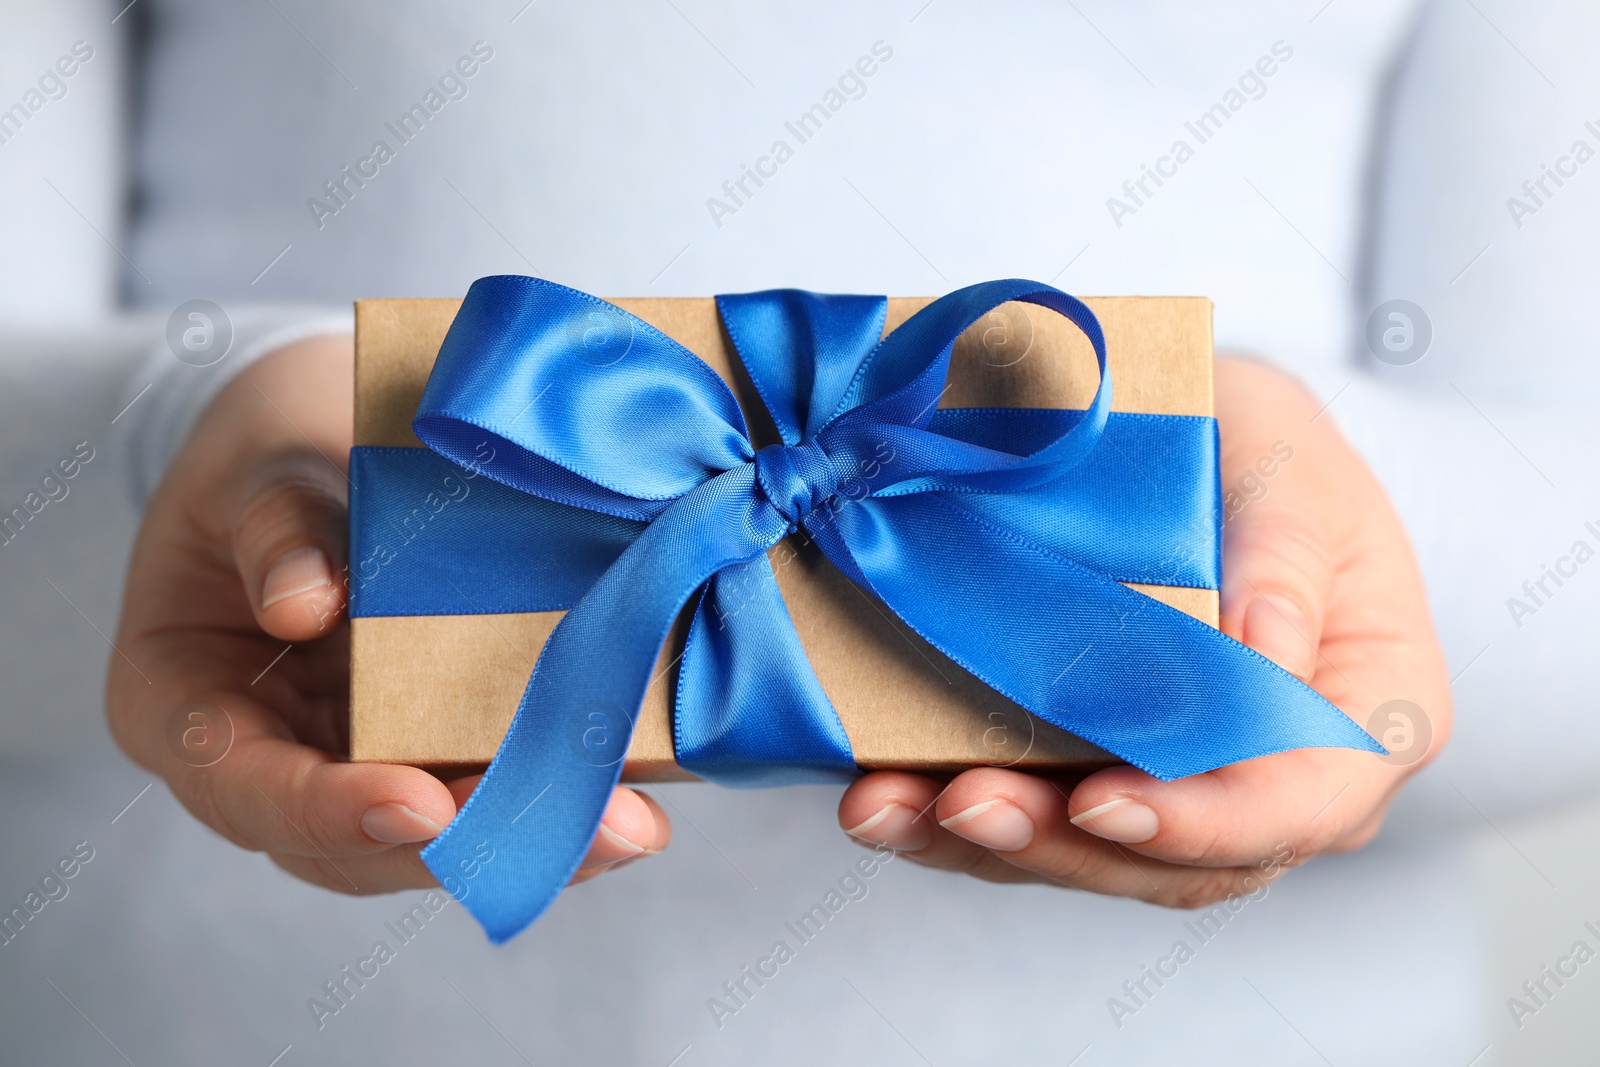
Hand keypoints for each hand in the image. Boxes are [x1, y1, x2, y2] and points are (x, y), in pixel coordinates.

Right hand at [107, 337, 669, 895]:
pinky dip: (553, 794)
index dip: (327, 812)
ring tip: (631, 826)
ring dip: (534, 839)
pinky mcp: (428, 744)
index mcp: (182, 706)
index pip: (242, 789)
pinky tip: (635, 794)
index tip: (417, 804)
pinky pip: (482, 785)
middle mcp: (268, 758)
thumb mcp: (261, 468)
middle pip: (353, 845)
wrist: (323, 450)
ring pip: (433, 836)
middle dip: (469, 849)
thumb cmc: (272, 457)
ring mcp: (351, 762)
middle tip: (581, 834)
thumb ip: (275, 528)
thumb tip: (302, 603)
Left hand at [836, 356, 1450, 905]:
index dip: (1199, 821)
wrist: (1218, 451)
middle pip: (1178, 860)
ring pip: (1091, 856)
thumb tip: (1263, 655)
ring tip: (886, 810)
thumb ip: (1288, 558)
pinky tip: (880, 797)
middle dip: (1058, 843)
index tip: (1101, 799)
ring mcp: (1189, 792)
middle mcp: (1281, 782)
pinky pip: (1035, 818)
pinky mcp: (1103, 775)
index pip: (1295, 805)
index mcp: (1365, 719)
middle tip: (960, 804)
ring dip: (983, 844)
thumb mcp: (1294, 468)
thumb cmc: (1272, 455)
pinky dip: (949, 815)